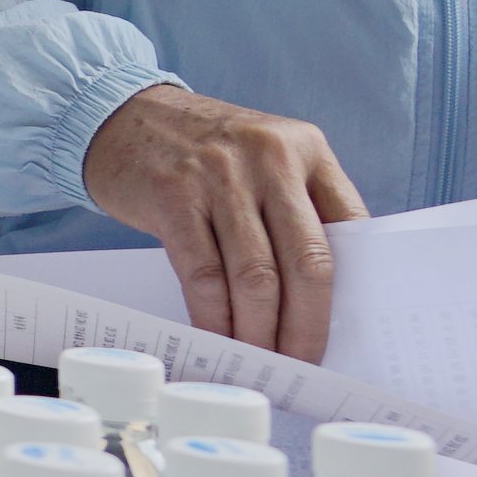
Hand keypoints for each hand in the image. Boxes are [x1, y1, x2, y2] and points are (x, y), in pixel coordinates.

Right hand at [82, 84, 368, 361]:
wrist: (125, 115)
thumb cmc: (205, 151)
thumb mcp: (266, 157)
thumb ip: (301, 206)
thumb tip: (328, 296)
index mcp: (306, 148)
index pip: (350, 229)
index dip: (351, 289)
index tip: (347, 332)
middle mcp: (268, 158)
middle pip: (306, 262)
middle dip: (307, 326)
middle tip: (302, 362)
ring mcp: (218, 176)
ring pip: (255, 276)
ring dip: (259, 331)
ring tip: (260, 358)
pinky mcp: (172, 197)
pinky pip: (203, 275)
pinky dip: (214, 316)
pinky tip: (218, 335)